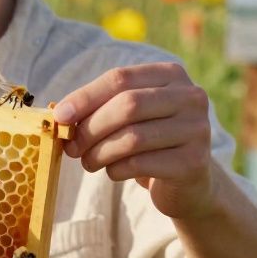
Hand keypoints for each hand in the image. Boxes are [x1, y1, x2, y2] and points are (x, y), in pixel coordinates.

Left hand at [53, 62, 217, 219]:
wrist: (188, 182)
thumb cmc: (149, 143)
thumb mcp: (128, 118)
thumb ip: (99, 108)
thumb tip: (60, 115)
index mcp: (171, 75)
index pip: (120, 78)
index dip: (85, 97)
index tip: (59, 115)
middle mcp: (191, 97)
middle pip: (127, 105)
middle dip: (91, 127)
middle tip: (71, 146)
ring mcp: (197, 129)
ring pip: (132, 137)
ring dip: (99, 153)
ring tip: (88, 162)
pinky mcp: (193, 162)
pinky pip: (140, 164)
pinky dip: (116, 170)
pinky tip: (113, 172)